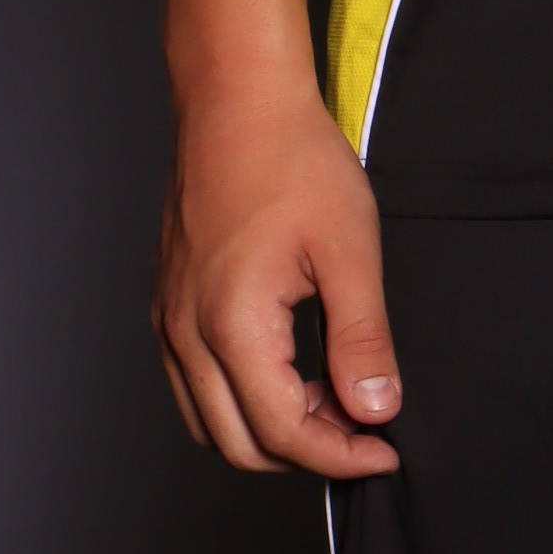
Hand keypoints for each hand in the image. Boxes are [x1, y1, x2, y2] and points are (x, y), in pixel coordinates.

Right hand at [153, 58, 403, 477]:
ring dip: (270, 431)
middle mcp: (185, 332)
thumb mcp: (349, 249)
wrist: (236, 97)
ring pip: (209, 422)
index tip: (385, 450)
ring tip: (331, 398)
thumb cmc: (292, 158)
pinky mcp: (167, 304)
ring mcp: (168, 319)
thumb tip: (376, 409)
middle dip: (307, 452)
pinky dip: (239, 400)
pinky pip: (193, 386)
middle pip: (238, 446)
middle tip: (364, 428)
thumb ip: (362, 338)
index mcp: (231, 324)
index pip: (283, 433)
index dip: (341, 456)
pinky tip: (290, 370)